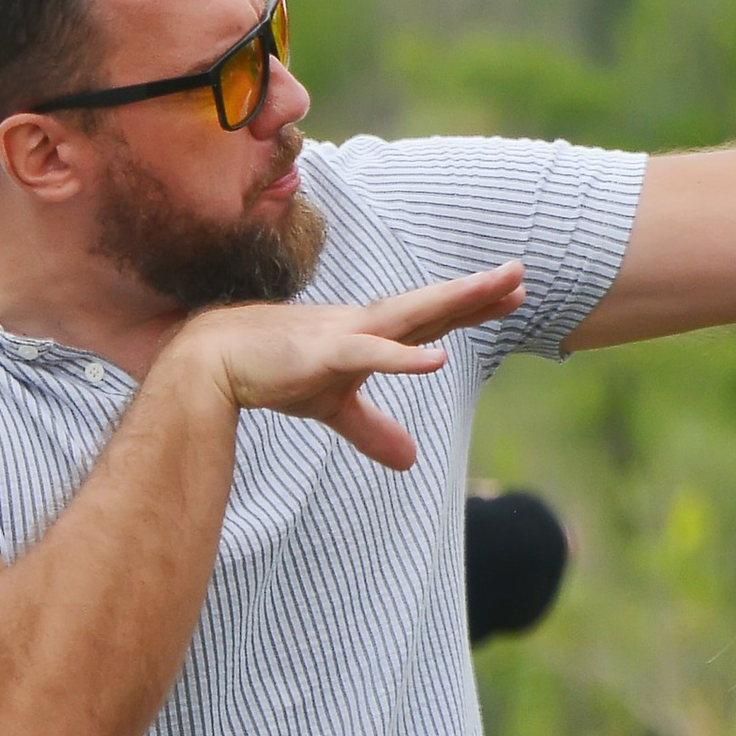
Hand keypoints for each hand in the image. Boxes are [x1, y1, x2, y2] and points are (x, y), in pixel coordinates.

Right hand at [171, 263, 527, 469]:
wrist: (214, 362)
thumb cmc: (273, 373)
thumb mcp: (333, 408)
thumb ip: (373, 429)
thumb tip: (411, 460)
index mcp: (370, 334)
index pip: (431, 317)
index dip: (471, 307)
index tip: (511, 295)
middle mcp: (365, 325)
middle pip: (432, 306)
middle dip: (477, 292)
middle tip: (521, 274)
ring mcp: (347, 335)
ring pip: (411, 315)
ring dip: (453, 302)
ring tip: (494, 290)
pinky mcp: (325, 355)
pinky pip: (371, 354)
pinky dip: (403, 358)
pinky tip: (437, 359)